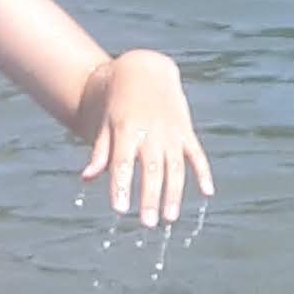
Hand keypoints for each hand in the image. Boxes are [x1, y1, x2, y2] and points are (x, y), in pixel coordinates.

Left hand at [78, 51, 214, 226]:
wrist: (145, 69)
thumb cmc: (119, 102)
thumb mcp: (106, 124)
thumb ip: (100, 152)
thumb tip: (86, 180)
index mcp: (126, 130)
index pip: (123, 163)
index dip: (121, 186)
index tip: (120, 210)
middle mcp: (150, 132)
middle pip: (151, 169)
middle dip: (150, 197)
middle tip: (148, 224)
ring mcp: (171, 131)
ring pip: (175, 167)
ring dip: (174, 193)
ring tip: (170, 218)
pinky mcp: (186, 130)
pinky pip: (197, 154)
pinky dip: (204, 172)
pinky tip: (207, 193)